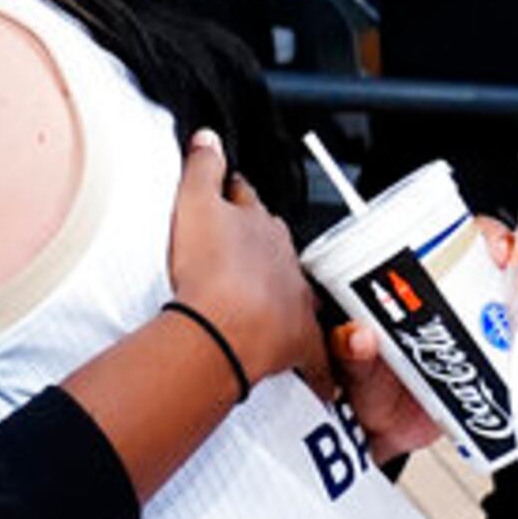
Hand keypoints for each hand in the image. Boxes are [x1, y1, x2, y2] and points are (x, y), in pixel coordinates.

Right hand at [164, 131, 322, 395]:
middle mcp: (282, 261)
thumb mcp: (194, 203)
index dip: (237, 201)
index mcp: (258, 227)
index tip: (232, 197)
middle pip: (275, 247)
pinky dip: (320, 368)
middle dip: (263, 246)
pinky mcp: (297, 342)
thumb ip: (202, 167)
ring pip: (297, 294)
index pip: (249, 205)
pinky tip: (323, 382)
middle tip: (246, 252)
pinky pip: (315, 356)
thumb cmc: (209, 269)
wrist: (226, 325)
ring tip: (274, 303)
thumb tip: (209, 136)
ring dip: (287, 297)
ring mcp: (293, 301)